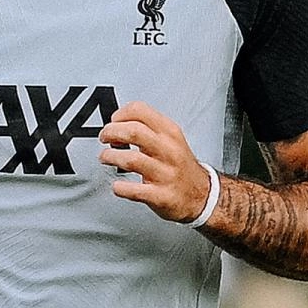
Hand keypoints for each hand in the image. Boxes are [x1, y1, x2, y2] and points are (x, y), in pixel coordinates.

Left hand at [97, 101, 210, 222]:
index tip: (113, 122)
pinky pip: (134, 191)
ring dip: (110, 157)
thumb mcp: (171, 139)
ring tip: (106, 158)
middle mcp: (169, 151)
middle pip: (133, 132)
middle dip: (111, 132)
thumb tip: (116, 124)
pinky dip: (120, 188)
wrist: (202, 195)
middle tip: (105, 138)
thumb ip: (147, 129)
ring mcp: (166, 174)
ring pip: (131, 160)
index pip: (140, 111)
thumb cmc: (179, 166)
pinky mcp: (161, 196)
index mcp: (170, 132)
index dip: (119, 115)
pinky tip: (117, 186)